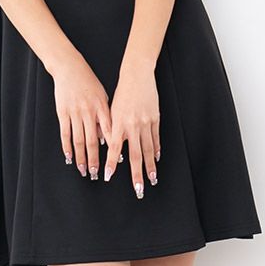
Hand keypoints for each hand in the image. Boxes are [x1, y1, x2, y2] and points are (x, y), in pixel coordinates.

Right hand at [51, 53, 112, 180]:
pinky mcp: (62, 112)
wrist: (69, 67)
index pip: (109, 133)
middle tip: (95, 174)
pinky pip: (65, 133)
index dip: (112, 150)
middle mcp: (89, 112)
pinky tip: (69, 157)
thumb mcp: (102, 96)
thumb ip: (106, 116)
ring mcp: (75, 112)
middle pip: (93, 141)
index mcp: (102, 107)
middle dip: (94, 160)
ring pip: (78, 140)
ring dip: (81, 158)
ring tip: (83, 170)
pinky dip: (67, 147)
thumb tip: (106, 138)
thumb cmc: (88, 82)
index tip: (113, 164)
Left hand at [103, 63, 160, 197]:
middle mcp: (132, 125)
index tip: (108, 177)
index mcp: (118, 122)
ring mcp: (146, 122)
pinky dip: (156, 150)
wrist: (137, 75)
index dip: (111, 164)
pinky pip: (156, 138)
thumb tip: (112, 148)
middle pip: (135, 155)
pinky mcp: (155, 118)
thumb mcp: (112, 110)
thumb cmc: (122, 92)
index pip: (114, 149)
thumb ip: (111, 129)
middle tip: (138, 190)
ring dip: (150, 167)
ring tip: (151, 179)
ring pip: (148, 150)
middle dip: (136, 174)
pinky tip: (156, 159)